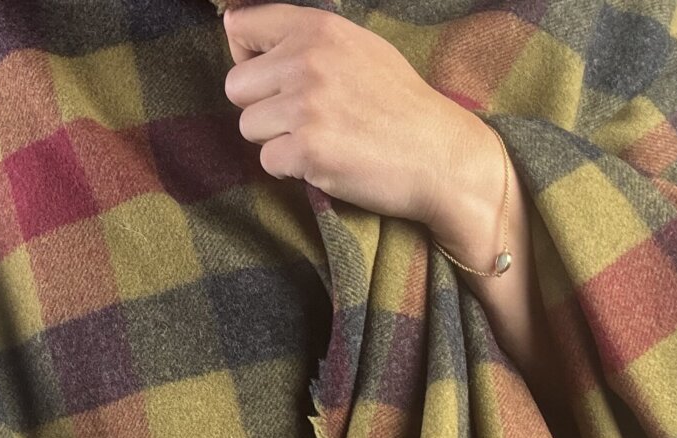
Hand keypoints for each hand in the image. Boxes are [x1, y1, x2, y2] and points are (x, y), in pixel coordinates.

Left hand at [219, 3, 497, 233]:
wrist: (441, 156)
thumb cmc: (401, 106)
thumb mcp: (360, 48)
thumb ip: (308, 42)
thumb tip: (240, 35)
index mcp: (318, 28)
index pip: (240, 28)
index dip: (248, 58)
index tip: (271, 80)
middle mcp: (307, 61)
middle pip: (236, 87)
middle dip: (261, 108)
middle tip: (301, 122)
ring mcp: (306, 106)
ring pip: (248, 127)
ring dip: (275, 141)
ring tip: (318, 142)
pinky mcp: (308, 150)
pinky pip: (267, 162)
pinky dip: (289, 170)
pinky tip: (323, 162)